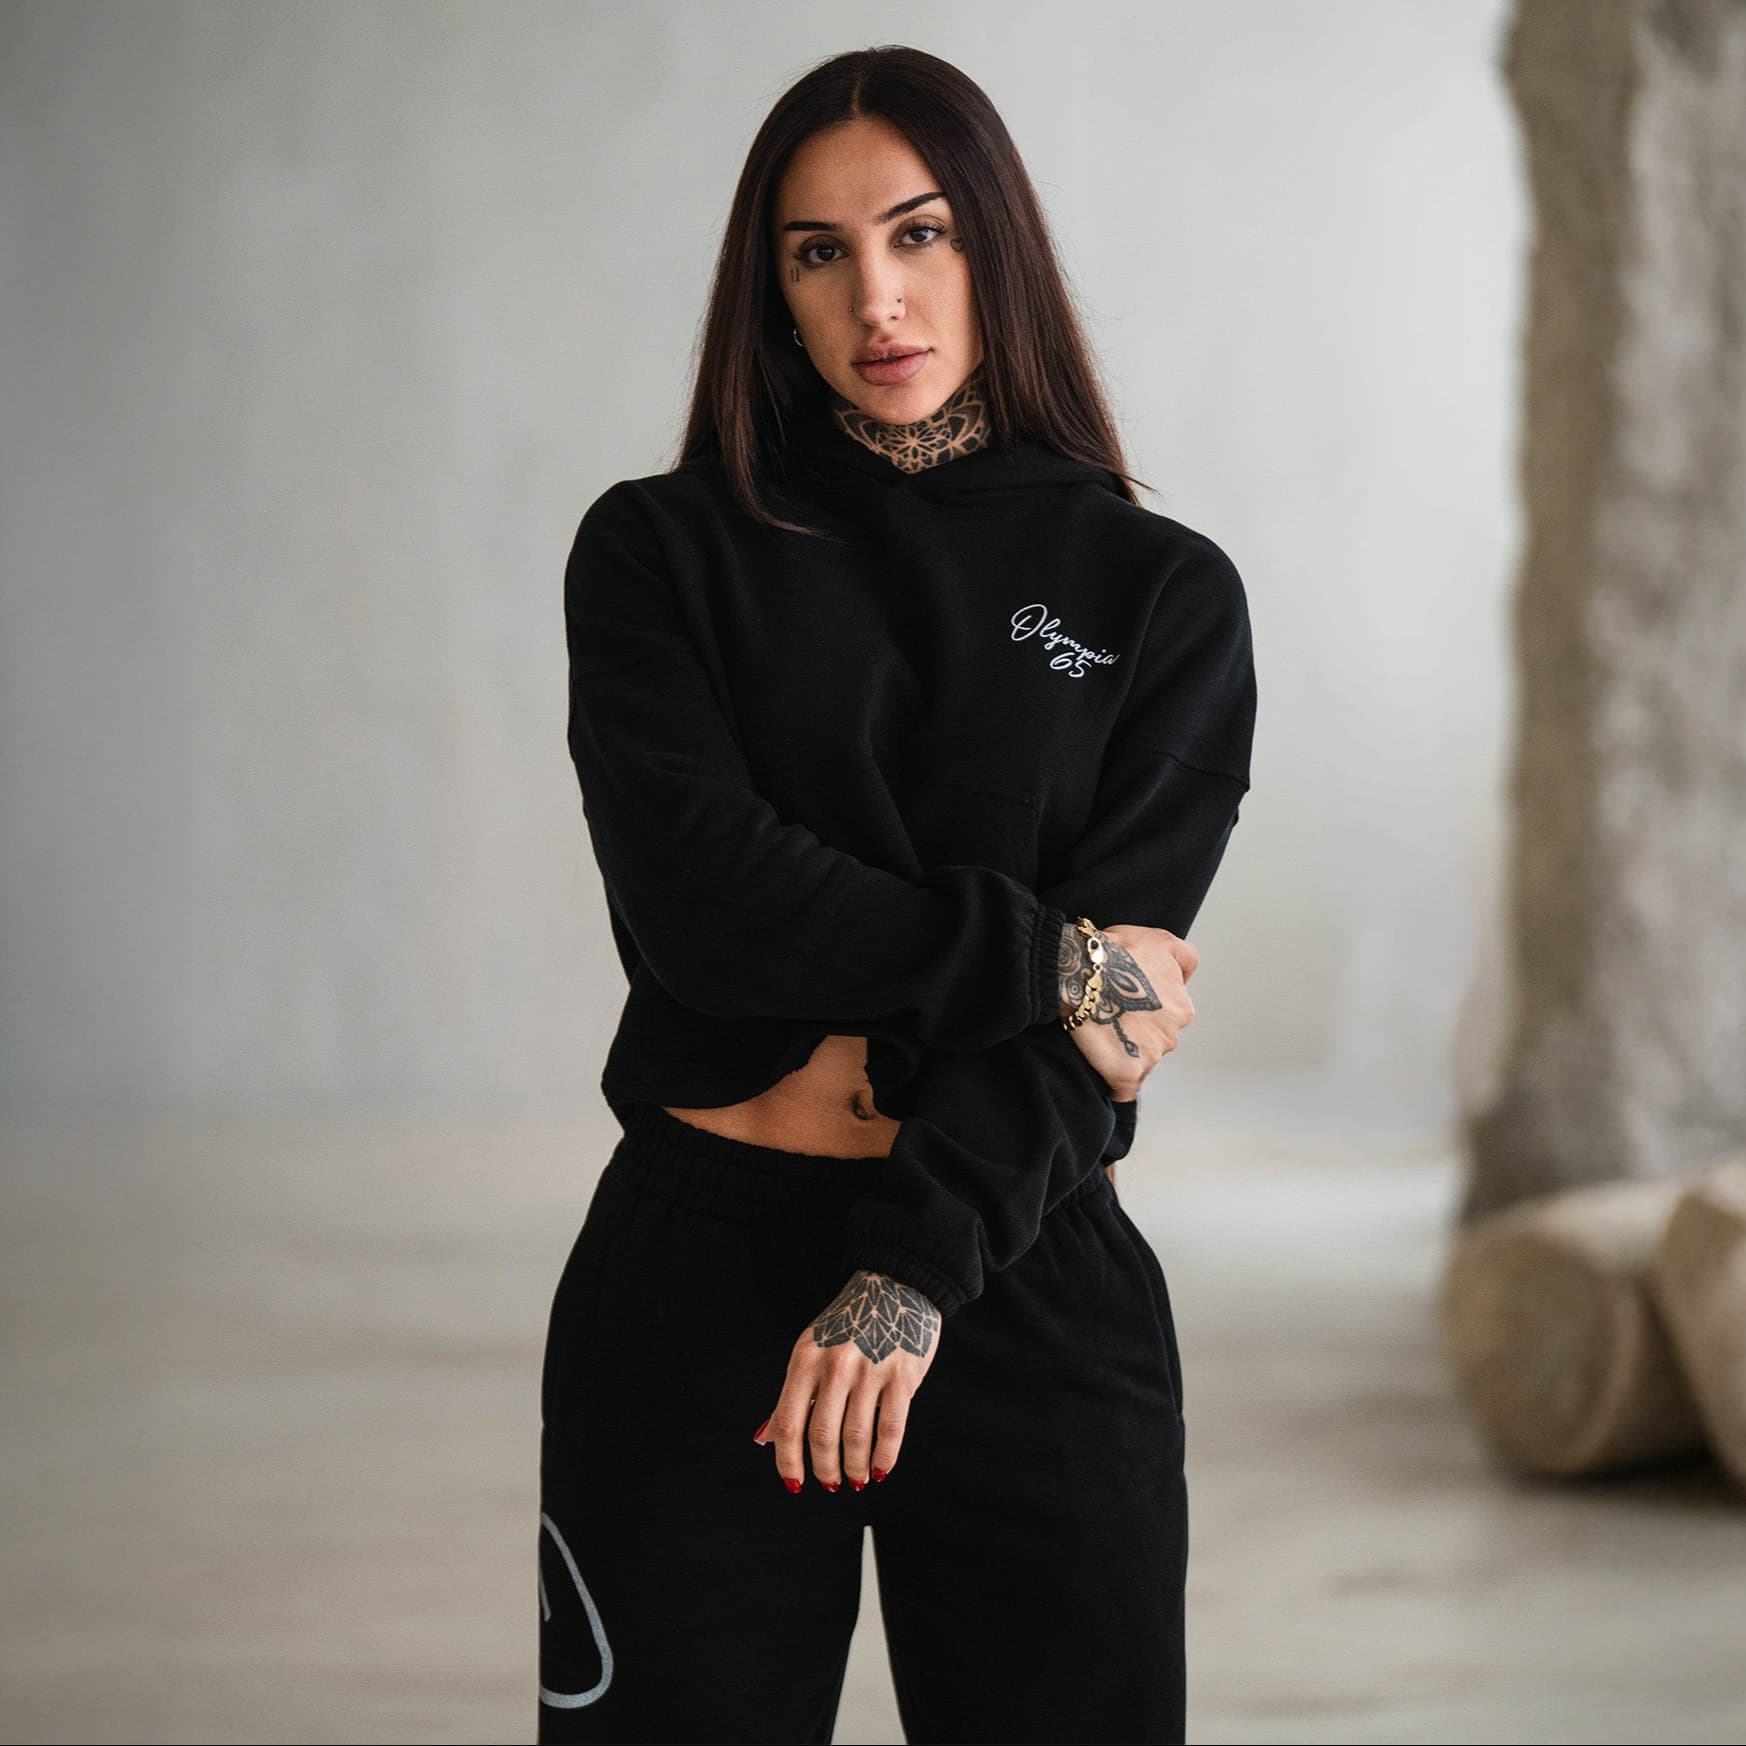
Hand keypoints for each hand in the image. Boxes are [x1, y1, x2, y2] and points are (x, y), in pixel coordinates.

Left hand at [752, 1270, 941, 1491]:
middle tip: (830, 1484)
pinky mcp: (901, 1377)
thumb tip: (766, 1439)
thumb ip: (792, 1396)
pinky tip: (880, 1469)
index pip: (788, 1422)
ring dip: (854, 1468)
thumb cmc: (848, 1324)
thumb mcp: (810, 1350)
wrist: (894, 1286)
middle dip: (825, 1469)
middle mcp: (835, 1365)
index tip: (793, 1483)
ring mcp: (870, 1370)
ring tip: (855, 1479)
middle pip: (822, 1435)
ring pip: (856, 1438)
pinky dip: (884, 1457)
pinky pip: (890, 1429)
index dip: (788, 1460)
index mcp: (806, 1359)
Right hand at [1059, 921, 1198, 1103]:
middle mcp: (1172, 1036)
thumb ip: (1186, 958)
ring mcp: (1150, 1058)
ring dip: (1125, 1053)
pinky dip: (1117, 1083)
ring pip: (1141, 1062)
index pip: (1170, 1017)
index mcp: (1182, 1009)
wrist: (1081, 971)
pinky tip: (1105, 1068)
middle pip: (1156, 1041)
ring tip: (1100, 1034)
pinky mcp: (1127, 1074)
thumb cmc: (1117, 952)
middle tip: (1112, 1017)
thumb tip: (1188, 977)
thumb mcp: (1162, 941)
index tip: (1126, 1002)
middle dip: (1138, 1033)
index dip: (1146, 1009)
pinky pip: (1125, 1089)